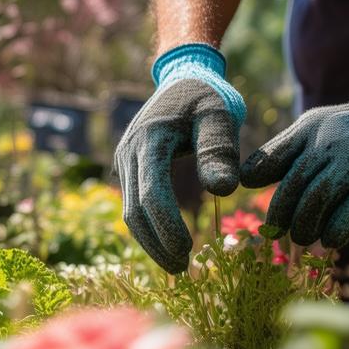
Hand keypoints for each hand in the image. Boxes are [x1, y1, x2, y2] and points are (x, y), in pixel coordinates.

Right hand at [115, 44, 246, 272]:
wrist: (183, 77)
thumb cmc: (208, 96)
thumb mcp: (220, 115)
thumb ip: (220, 150)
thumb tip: (223, 190)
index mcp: (149, 140)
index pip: (152, 195)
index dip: (168, 228)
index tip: (189, 253)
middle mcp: (128, 153)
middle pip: (135, 211)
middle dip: (157, 244)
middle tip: (184, 271)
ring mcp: (124, 161)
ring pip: (130, 212)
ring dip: (151, 242)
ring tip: (177, 265)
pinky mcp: (129, 168)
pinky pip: (134, 205)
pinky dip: (149, 230)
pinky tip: (169, 246)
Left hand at [240, 88, 348, 248]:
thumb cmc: (345, 128)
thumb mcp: (313, 127)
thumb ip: (282, 149)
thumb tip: (246, 179)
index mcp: (309, 131)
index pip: (275, 155)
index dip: (257, 173)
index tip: (247, 186)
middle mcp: (329, 146)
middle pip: (295, 183)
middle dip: (280, 211)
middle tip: (273, 231)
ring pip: (320, 198)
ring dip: (305, 224)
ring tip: (300, 238)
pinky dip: (338, 228)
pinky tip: (329, 241)